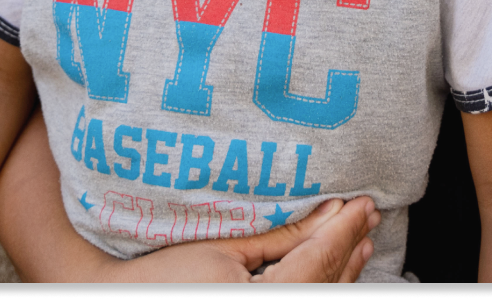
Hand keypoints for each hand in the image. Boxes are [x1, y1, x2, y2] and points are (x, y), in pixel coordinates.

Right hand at [60, 197, 375, 282]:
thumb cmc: (165, 272)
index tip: (363, 203)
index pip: (317, 261)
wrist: (123, 290)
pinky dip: (324, 281)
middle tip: (368, 214)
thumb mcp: (226, 249)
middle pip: (324, 281)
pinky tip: (337, 267)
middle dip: (348, 246)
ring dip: (343, 267)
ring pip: (318, 295)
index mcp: (262, 297)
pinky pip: (304, 298)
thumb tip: (328, 213)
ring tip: (360, 238)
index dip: (343, 230)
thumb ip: (282, 236)